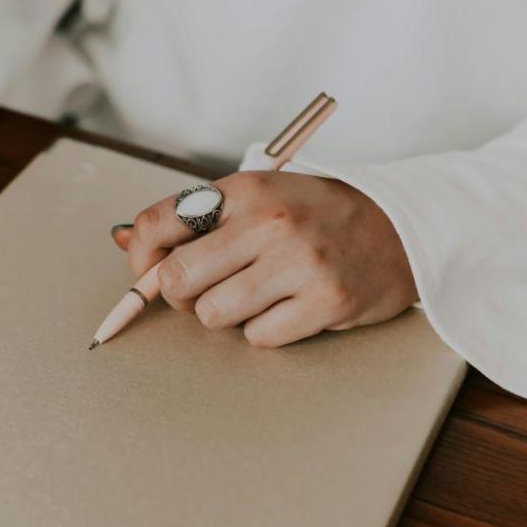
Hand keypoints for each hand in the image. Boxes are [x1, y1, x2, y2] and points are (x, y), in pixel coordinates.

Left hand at [113, 172, 417, 346]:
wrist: (401, 229)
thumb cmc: (318, 216)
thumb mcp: (258, 199)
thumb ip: (194, 219)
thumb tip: (125, 241)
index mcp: (245, 189)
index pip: (158, 223)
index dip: (141, 258)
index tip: (148, 273)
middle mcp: (269, 222)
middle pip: (176, 279)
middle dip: (178, 295)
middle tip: (202, 291)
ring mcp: (298, 263)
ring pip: (213, 314)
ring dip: (225, 314)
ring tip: (256, 295)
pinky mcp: (324, 302)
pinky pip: (258, 337)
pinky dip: (266, 331)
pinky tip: (289, 308)